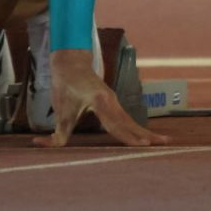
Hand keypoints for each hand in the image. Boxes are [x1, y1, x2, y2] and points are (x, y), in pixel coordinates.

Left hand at [33, 50, 172, 147]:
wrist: (72, 64)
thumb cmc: (65, 85)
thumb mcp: (60, 108)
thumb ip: (57, 130)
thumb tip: (44, 145)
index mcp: (101, 101)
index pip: (117, 124)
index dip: (130, 136)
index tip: (144, 145)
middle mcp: (112, 101)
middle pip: (131, 122)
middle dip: (147, 134)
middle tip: (166, 141)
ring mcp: (114, 101)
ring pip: (130, 120)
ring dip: (144, 131)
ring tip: (160, 141)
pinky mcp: (112, 103)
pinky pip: (125, 118)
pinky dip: (134, 128)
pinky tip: (141, 134)